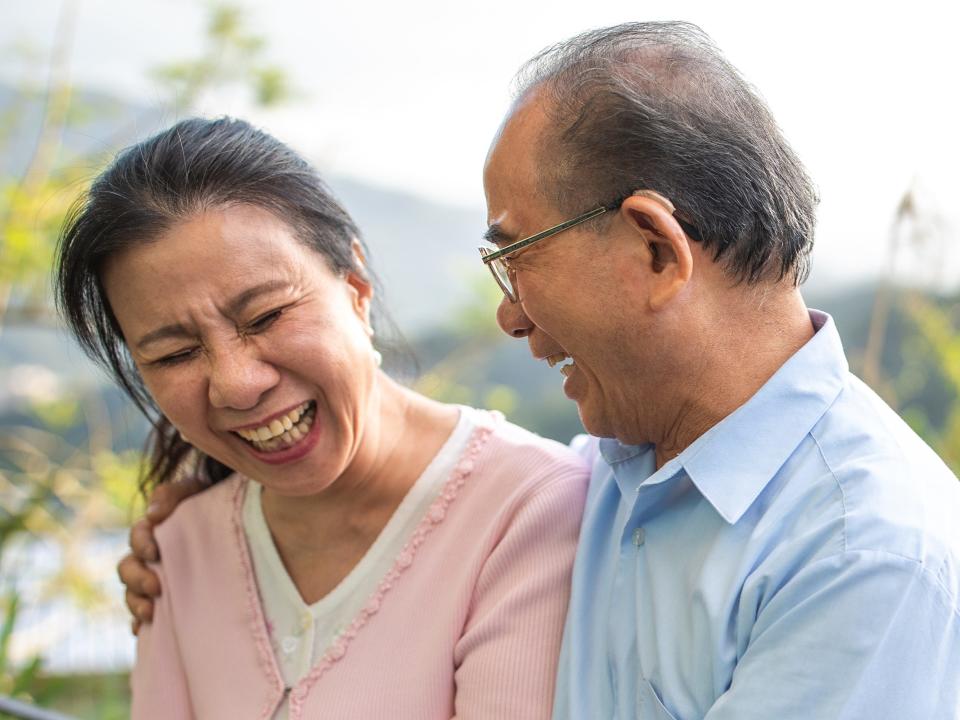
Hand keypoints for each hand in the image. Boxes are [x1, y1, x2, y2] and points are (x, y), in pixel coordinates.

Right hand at [118, 476, 205, 633]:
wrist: (239, 517)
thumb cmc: (211, 500)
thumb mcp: (195, 489)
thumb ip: (172, 494)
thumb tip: (153, 515)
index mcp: (154, 531)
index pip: (137, 537)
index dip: (141, 544)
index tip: (155, 553)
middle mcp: (151, 558)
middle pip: (127, 570)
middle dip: (136, 580)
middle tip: (156, 587)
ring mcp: (157, 580)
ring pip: (133, 595)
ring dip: (136, 604)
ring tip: (150, 613)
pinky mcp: (169, 601)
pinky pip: (146, 618)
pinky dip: (141, 625)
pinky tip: (143, 631)